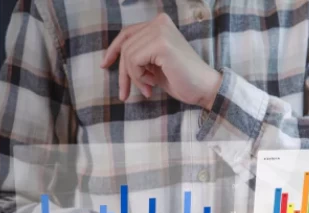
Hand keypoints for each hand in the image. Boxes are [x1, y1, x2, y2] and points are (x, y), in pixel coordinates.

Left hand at [100, 13, 222, 109]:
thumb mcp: (154, 64)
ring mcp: (161, 31)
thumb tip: (112, 59)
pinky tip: (152, 84)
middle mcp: (159, 22)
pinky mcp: (161, 44)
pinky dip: (139, 77)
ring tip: (148, 88)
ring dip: (134, 77)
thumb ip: (139, 56)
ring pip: (128, 55)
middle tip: (126, 94)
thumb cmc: (182, 80)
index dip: (113, 50)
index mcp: (160, 24)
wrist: (204, 89)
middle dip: (124, 73)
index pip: (127, 33)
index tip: (105, 66)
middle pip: (125, 46)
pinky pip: (134, 61)